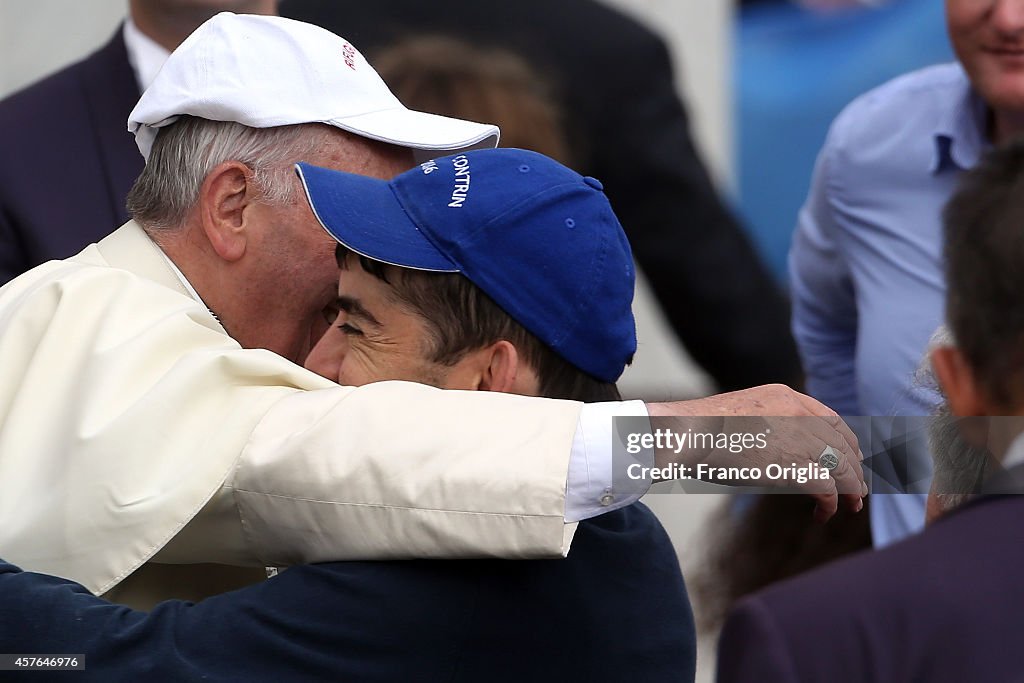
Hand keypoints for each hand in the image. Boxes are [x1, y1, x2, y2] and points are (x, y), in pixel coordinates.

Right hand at [648, 384, 864, 521]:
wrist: (688, 434)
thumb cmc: (700, 428)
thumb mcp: (740, 412)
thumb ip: (764, 423)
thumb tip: (769, 447)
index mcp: (786, 396)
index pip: (831, 418)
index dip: (846, 441)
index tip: (852, 457)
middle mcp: (800, 414)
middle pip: (842, 443)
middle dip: (854, 467)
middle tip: (858, 487)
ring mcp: (800, 439)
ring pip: (843, 467)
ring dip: (852, 488)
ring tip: (852, 505)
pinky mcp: (795, 467)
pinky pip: (828, 489)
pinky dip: (831, 504)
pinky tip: (823, 514)